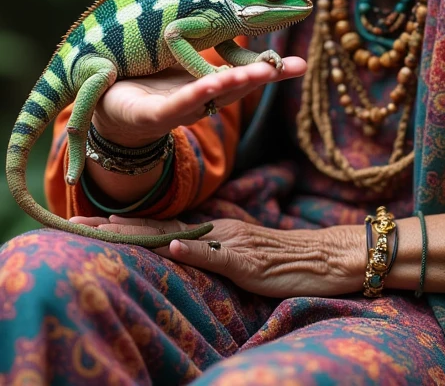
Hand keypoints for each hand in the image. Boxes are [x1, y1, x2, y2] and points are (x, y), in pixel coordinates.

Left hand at [70, 215, 366, 296]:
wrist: (329, 256)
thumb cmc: (289, 259)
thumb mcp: (246, 255)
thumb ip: (217, 249)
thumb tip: (185, 248)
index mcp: (217, 228)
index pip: (163, 224)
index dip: (126, 223)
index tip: (90, 221)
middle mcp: (220, 229)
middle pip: (159, 226)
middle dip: (116, 226)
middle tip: (77, 223)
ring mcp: (233, 243)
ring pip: (179, 235)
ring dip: (141, 234)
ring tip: (106, 230)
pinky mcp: (248, 261)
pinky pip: (217, 256)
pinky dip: (194, 251)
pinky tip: (173, 247)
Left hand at [91, 57, 306, 147]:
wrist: (104, 106)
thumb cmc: (146, 81)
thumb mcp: (184, 60)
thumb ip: (212, 46)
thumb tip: (244, 15)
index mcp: (207, 85)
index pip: (245, 74)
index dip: (272, 69)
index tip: (300, 64)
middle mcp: (197, 100)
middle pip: (235, 88)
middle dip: (261, 76)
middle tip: (292, 67)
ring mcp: (174, 109)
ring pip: (209, 97)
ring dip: (234, 85)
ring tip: (256, 74)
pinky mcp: (148, 116)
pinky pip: (174, 105)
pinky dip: (194, 96)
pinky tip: (211, 86)